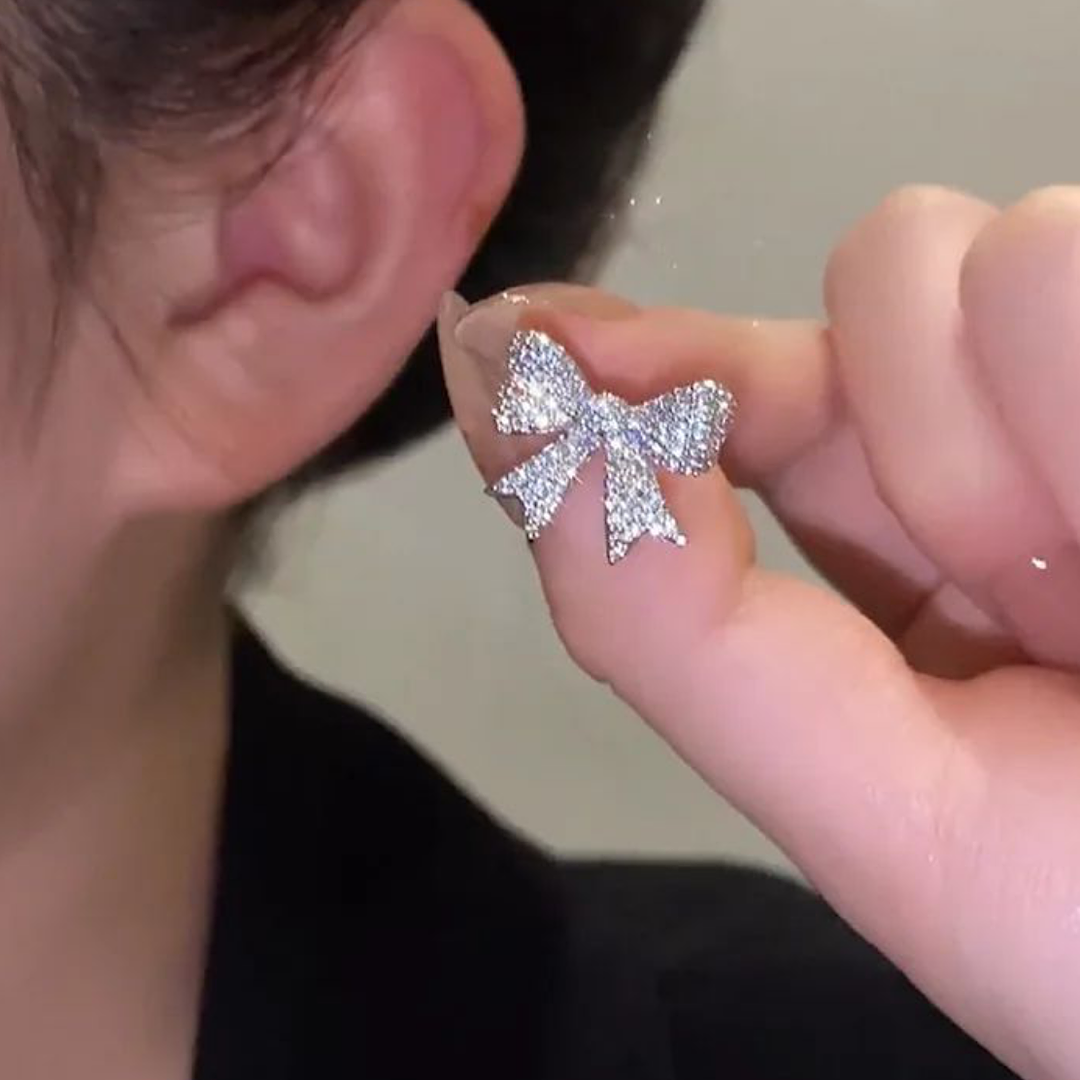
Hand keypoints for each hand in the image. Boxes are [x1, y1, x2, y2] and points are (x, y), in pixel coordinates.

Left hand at [439, 186, 1079, 1079]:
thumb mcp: (886, 823)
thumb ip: (674, 632)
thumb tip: (519, 429)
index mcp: (907, 556)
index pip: (740, 402)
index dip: (641, 370)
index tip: (529, 343)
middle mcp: (1006, 444)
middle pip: (860, 294)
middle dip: (881, 410)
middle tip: (1000, 558)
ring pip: (962, 255)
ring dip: (997, 434)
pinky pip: (1057, 252)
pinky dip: (1072, 380)